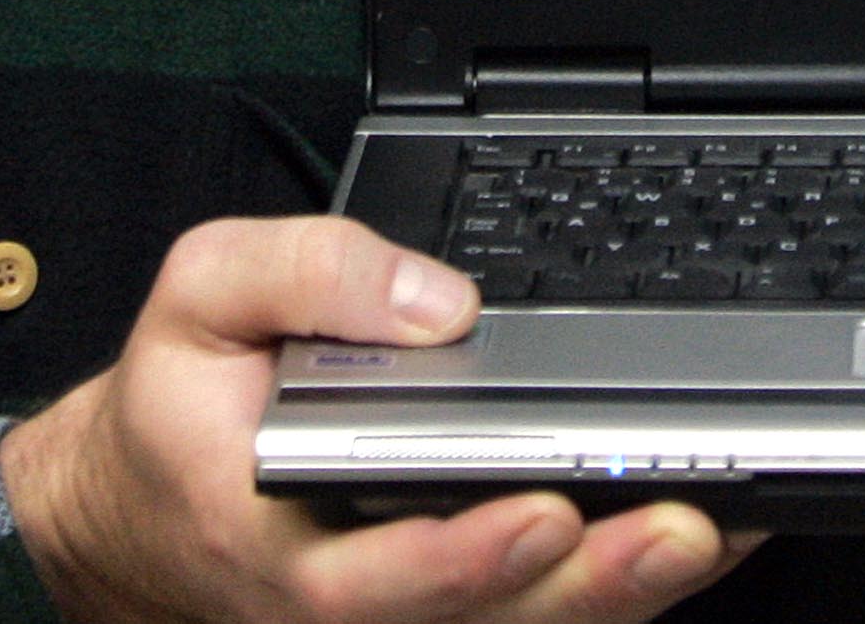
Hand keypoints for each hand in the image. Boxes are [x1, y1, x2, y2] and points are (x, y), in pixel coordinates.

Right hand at [0, 216, 749, 623]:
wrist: (148, 492)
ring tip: (716, 526)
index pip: (379, 575)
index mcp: (278, 538)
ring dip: (630, 586)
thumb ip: (307, 274)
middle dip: (593, 578)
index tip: (545, 509)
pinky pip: (547, 608)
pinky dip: (626, 576)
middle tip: (681, 524)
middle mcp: (355, 601)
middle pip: (487, 618)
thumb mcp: (204, 292)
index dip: (470, 556)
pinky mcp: (457, 604)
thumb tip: (435, 302)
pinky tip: (706, 529)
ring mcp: (412, 613)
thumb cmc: (186, 396)